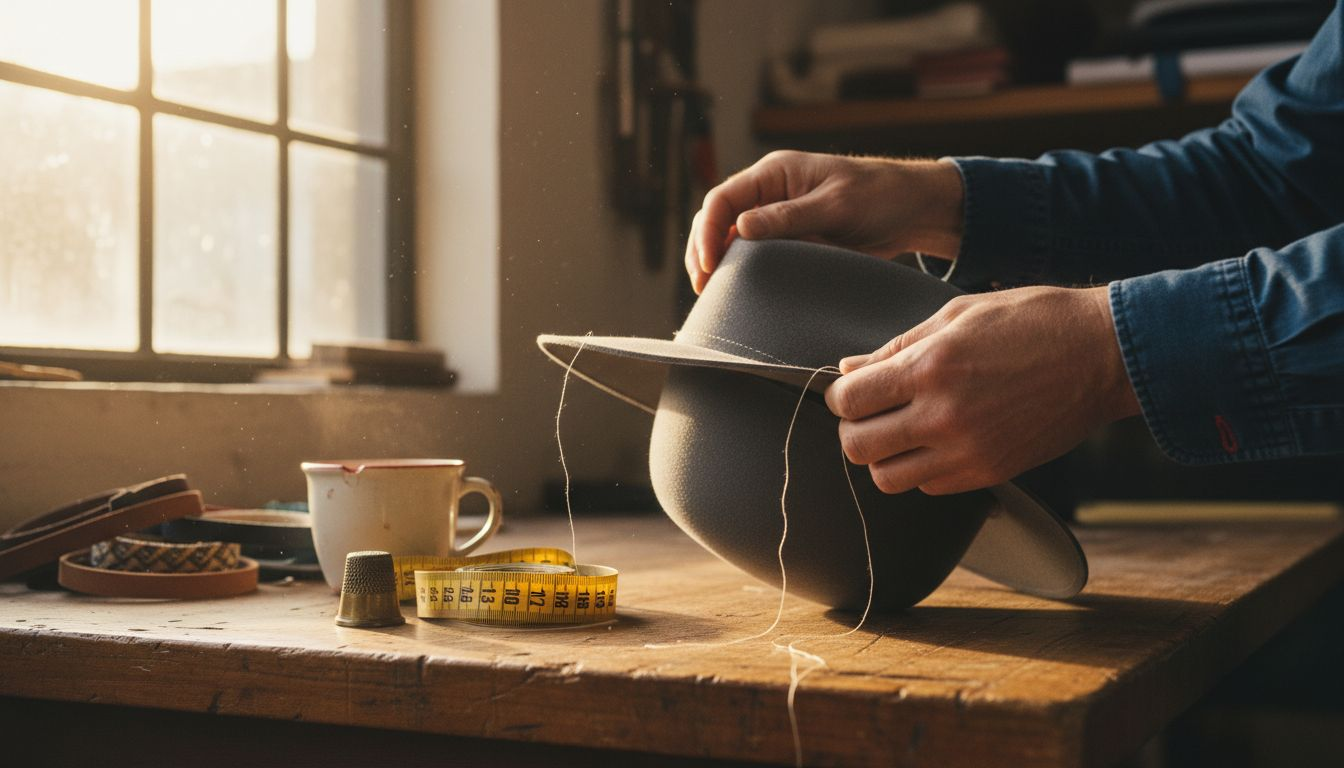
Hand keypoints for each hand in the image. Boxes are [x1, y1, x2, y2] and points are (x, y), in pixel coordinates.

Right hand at [685, 151, 964, 293]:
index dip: (708, 232)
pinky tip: (736, 292)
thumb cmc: (878, 194)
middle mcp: (768, 193)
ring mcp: (776, 216)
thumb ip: (788, 217)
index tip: (709, 265)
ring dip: (717, 262)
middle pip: (717, 218)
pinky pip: (755, 254)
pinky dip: (740, 271)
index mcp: (774, 173)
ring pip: (730, 238)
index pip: (722, 199)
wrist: (912, 210)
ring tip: (712, 294)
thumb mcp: (834, 204)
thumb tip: (741, 228)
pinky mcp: (790, 238)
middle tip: (703, 287)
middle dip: (703, 250)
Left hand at [824, 286, 1141, 494]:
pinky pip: (928, 487)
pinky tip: (937, 442)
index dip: (840, 395)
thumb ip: (897, 347)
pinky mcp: (990, 473)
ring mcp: (967, 450)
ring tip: (902, 431)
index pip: (848, 401)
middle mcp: (943, 415)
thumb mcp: (957, 315)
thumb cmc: (1033, 322)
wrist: (1104, 355)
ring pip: (887, 478)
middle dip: (854, 429)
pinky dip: (921, 470)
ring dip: (884, 456)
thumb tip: (849, 369)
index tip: (851, 390)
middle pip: (857, 447)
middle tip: (871, 413)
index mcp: (930, 367)